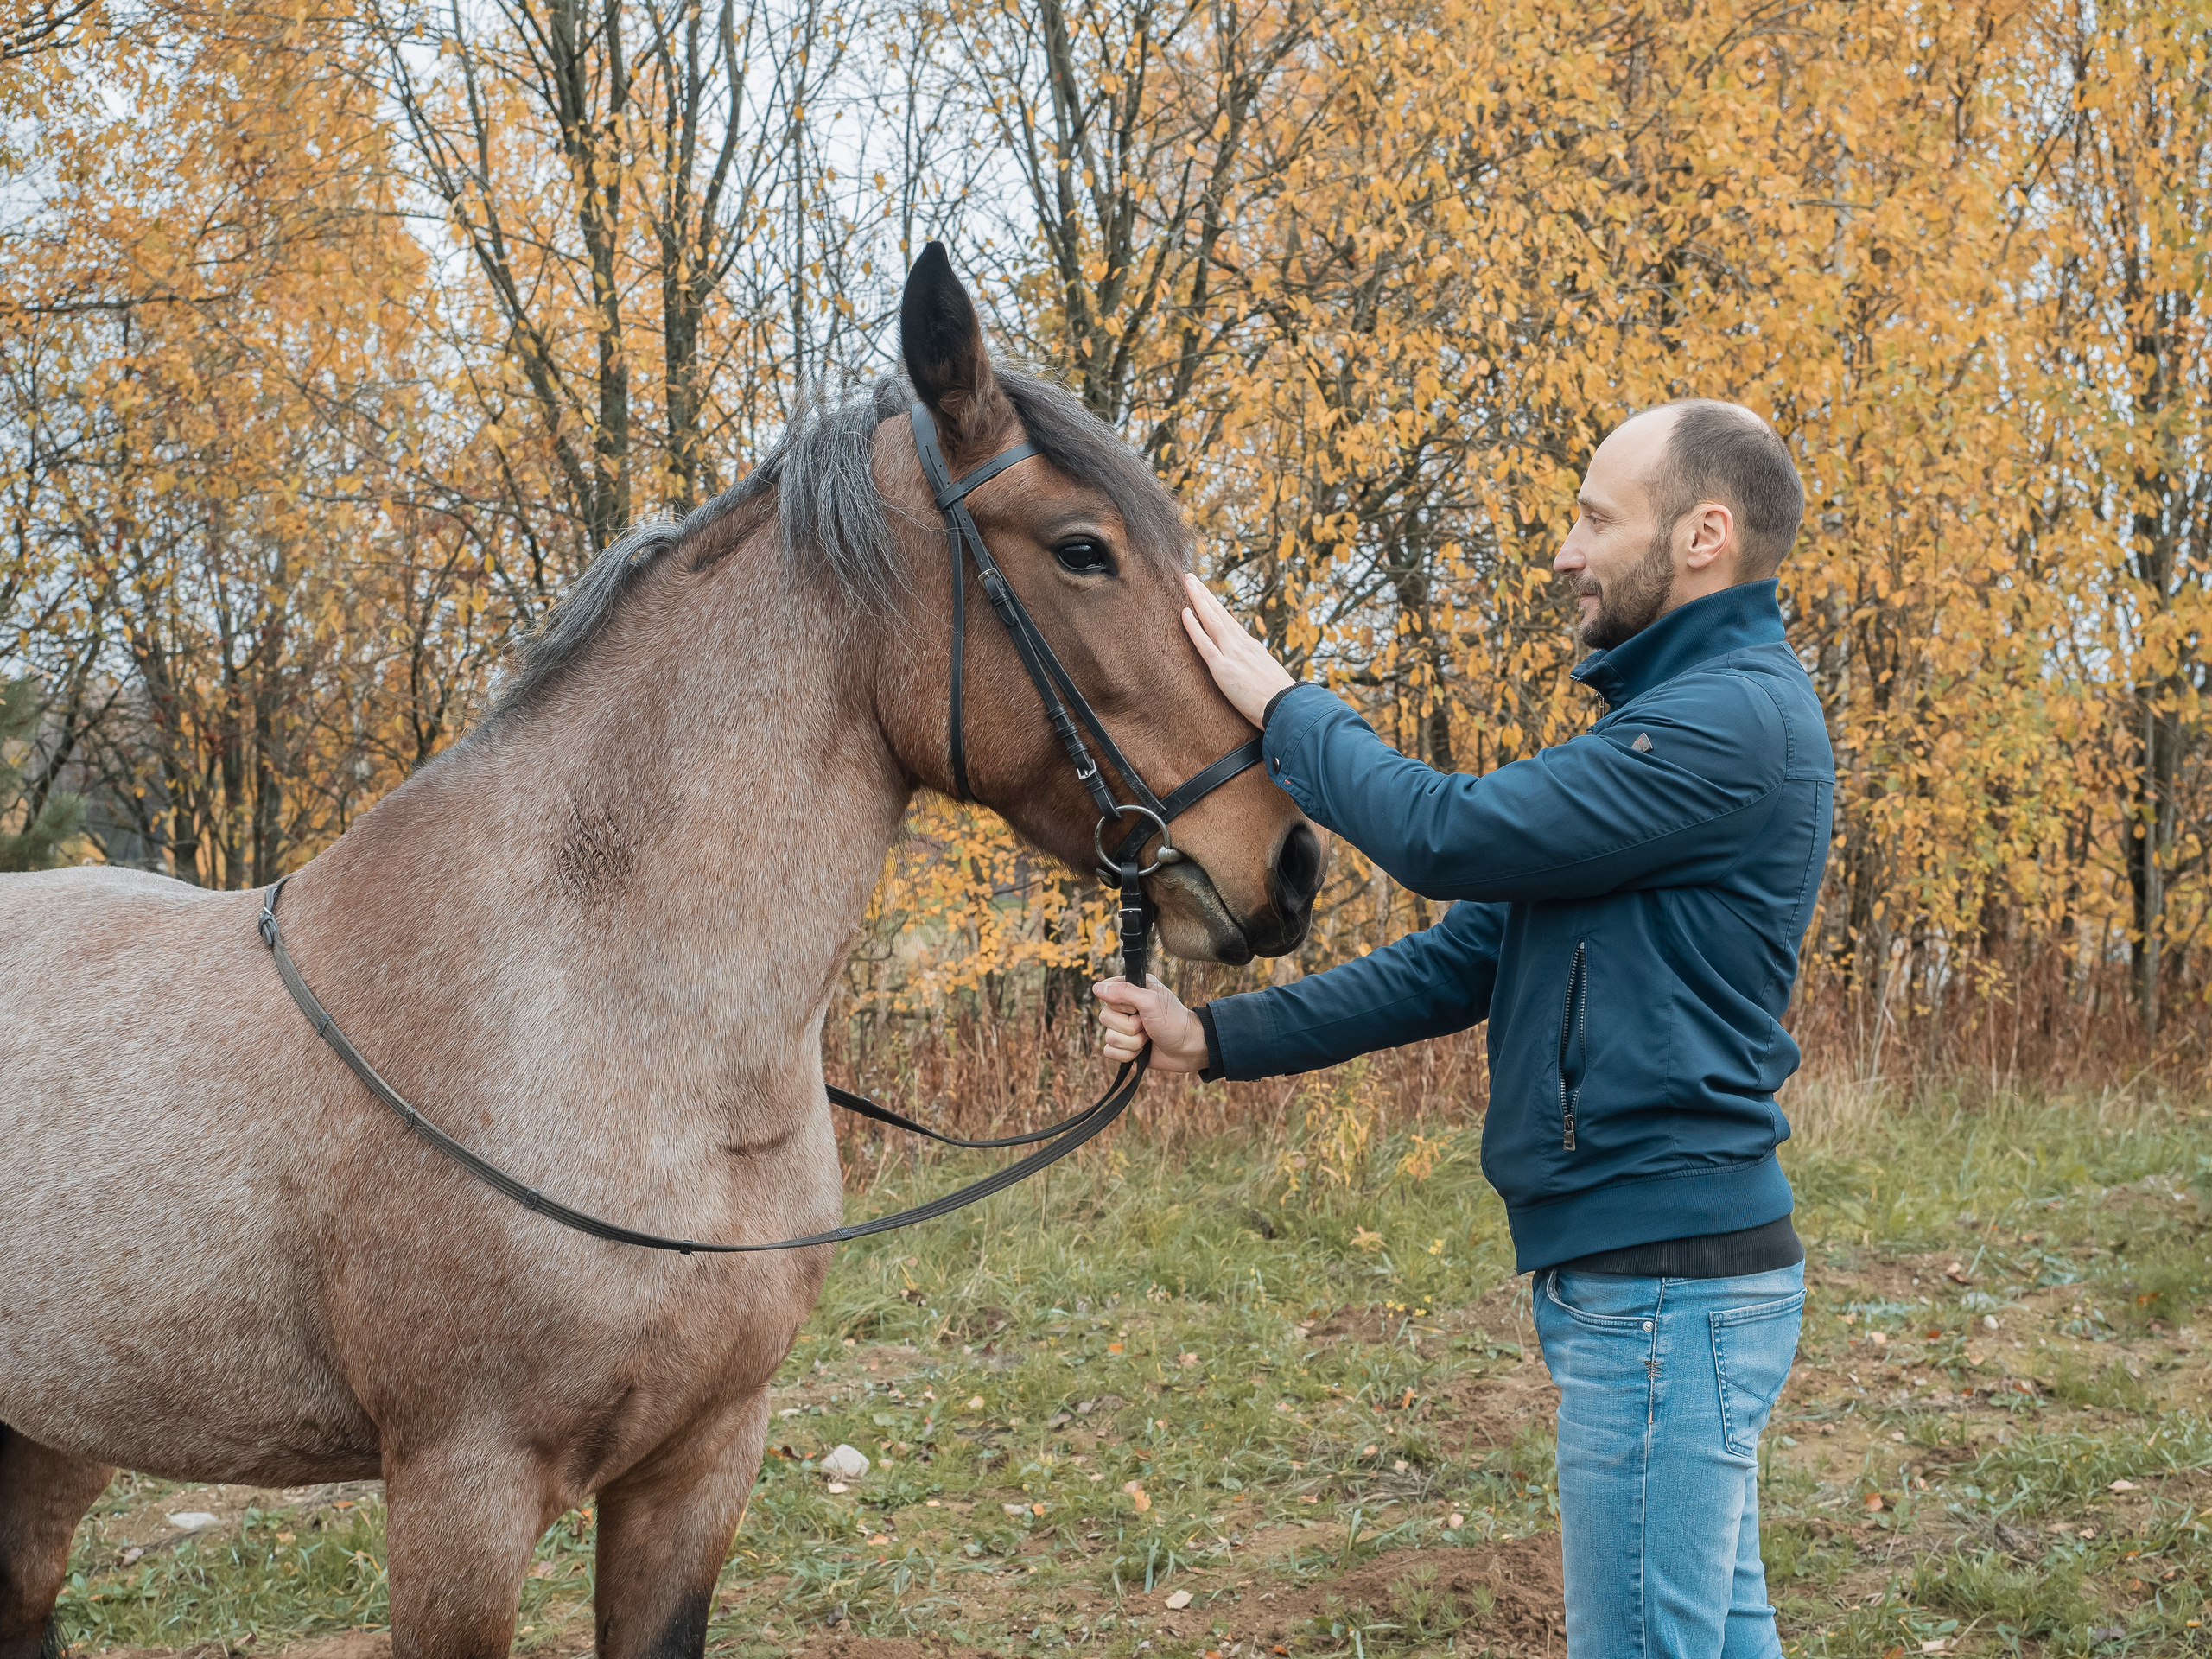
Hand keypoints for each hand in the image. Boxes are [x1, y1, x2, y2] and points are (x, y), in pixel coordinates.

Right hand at [1092, 973, 1209, 1073]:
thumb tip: (1096, 988)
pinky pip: (1110, 1052)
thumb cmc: (1174, 1021)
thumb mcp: (1151, 1001)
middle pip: (1105, 1017)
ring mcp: (1125, 1028)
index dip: (1119, 1003)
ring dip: (1132, 1042)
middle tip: (1147, 1024)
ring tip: (1148, 1038)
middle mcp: (1126, 1007)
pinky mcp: (1125, 1046)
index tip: (1136, 1006)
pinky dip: (1127, 1054)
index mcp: (1133, 988)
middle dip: (1129, 1027)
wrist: (1189, 1049)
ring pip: (1108, 1037)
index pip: (1105, 991)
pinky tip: (1142, 1051)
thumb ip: (1124, 992)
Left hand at [1181, 572, 1295, 727]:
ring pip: (1211, 621)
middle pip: (1219, 614)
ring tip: (1187, 583)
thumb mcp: (1268, 677)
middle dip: (1204, 595)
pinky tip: (1184, 612)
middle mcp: (1241, 645)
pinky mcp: (1223, 668)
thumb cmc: (1279, 699)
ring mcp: (1232, 654)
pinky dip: (1193, 627)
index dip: (1216, 606)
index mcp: (1251, 647)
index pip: (1229, 622)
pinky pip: (1204, 644)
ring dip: (1198, 600)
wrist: (1287, 707)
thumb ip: (1256, 668)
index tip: (1206, 594)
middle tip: (1191, 578)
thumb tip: (1252, 669)